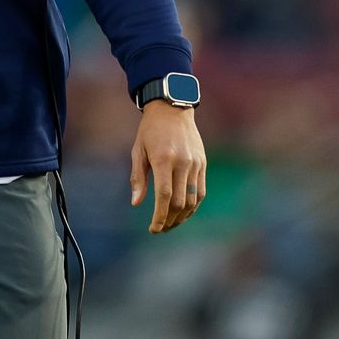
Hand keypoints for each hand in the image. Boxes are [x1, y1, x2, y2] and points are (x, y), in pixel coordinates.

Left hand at [130, 101, 206, 232]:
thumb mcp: (138, 150)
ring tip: (171, 224)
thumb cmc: (150, 130)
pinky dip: (193, 205)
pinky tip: (183, 213)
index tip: (153, 229)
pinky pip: (201, 191)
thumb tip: (136, 203)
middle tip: (160, 229)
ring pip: (192, 199)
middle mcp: (182, 163)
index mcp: (163, 159)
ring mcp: (195, 164)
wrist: (173, 108)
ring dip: (182, 216)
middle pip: (179, 201)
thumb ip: (137, 177)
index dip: (159, 216)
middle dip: (170, 220)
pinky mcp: (203, 164)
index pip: (164, 196)